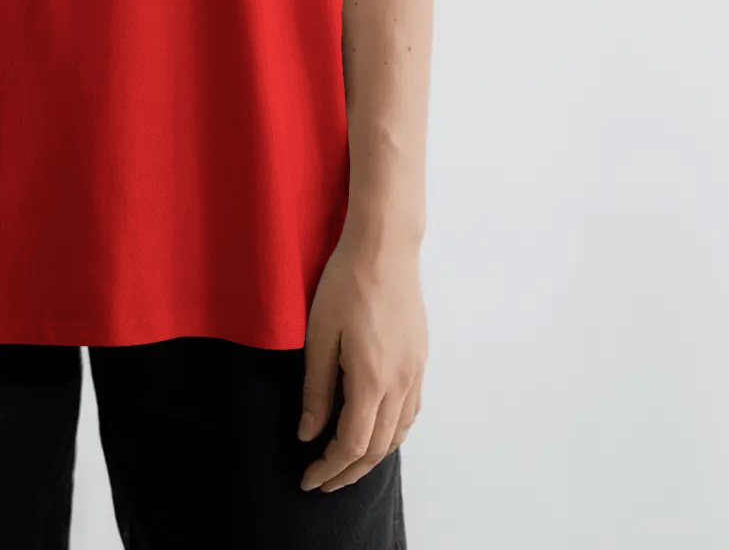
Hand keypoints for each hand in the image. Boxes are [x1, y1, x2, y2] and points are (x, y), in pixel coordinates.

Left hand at [297, 237, 426, 492]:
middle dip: (348, 472)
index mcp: (372, 380)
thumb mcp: (319, 334)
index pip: (352, 444)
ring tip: (345, 465)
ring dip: (371, 457)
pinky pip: (410, 413)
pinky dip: (392, 434)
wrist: (386, 248)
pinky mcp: (420, 360)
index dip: (329, 467)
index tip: (308, 478)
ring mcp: (415, 373)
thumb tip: (308, 433)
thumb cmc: (346, 283)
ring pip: (397, 434)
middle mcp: (400, 384)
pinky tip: (376, 432)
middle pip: (377, 447)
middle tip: (322, 482)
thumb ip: (316, 388)